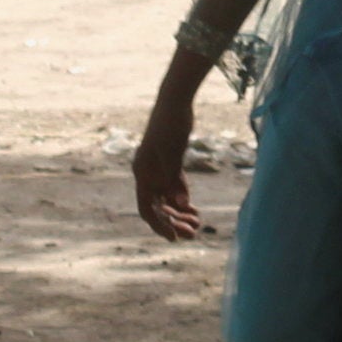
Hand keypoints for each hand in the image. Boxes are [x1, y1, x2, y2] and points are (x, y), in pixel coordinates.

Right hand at [134, 94, 205, 240]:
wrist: (174, 102)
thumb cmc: (172, 126)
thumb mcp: (174, 154)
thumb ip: (175, 180)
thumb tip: (179, 206)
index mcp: (142, 173)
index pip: (147, 208)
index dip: (160, 225)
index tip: (175, 239)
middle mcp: (147, 175)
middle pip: (158, 207)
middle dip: (174, 222)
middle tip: (194, 235)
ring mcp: (157, 170)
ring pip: (166, 200)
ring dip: (180, 214)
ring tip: (198, 225)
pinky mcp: (169, 164)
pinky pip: (173, 189)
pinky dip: (182, 200)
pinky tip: (194, 210)